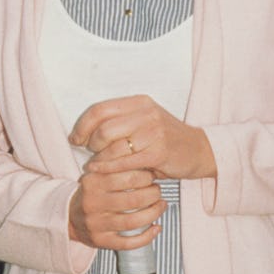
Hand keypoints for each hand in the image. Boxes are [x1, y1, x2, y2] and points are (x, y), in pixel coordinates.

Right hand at [68, 162, 164, 249]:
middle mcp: (94, 203)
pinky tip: (156, 228)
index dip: (146, 177)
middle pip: (134, 200)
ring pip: (133, 221)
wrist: (67, 217)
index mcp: (94, 183)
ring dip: (153, 213)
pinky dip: (147, 237)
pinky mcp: (101, 241)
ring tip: (160, 206)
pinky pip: (128, 243)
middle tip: (158, 192)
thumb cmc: (89, 195)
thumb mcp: (97, 176)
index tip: (151, 177)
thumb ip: (116, 169)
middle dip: (153, 195)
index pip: (128, 177)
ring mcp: (97, 224)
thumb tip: (147, 167)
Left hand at [70, 94, 216, 182]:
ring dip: (98, 159)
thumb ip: (119, 122)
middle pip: (103, 128)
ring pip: (113, 147)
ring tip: (95, 164)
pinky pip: (124, 162)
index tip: (75, 138)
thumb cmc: (165, 139)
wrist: (198, 150)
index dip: (82, 125)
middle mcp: (147, 113)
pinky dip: (108, 168)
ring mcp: (154, 133)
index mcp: (139, 102)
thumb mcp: (143, 122)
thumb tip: (83, 133)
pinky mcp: (158, 153)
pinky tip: (100, 171)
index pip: (100, 109)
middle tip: (89, 153)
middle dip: (90, 143)